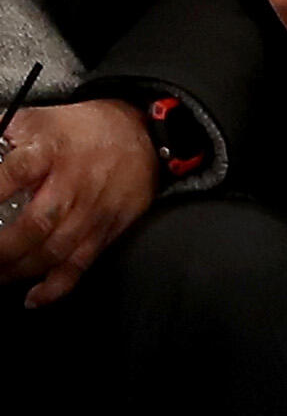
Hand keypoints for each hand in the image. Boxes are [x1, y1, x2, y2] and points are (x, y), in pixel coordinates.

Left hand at [0, 101, 157, 306]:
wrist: (143, 136)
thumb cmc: (84, 129)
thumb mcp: (40, 118)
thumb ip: (5, 132)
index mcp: (50, 151)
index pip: (14, 173)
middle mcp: (72, 185)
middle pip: (34, 225)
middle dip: (2, 248)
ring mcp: (91, 212)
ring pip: (53, 252)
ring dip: (18, 269)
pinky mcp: (106, 231)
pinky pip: (81, 265)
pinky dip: (56, 286)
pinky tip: (33, 298)